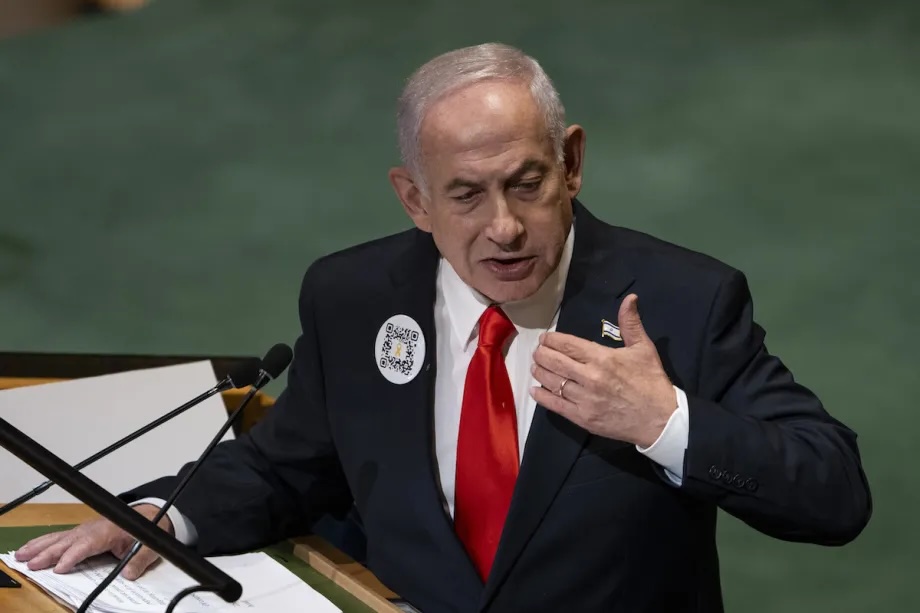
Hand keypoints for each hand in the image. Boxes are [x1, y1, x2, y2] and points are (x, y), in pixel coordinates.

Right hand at [13, 504, 171, 579]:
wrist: (149, 515)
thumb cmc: (147, 530)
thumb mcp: (150, 547)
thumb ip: (139, 560)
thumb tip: (129, 573)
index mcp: (108, 531)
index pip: (88, 544)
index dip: (73, 556)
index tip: (60, 568)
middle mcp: (93, 529)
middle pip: (68, 541)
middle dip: (49, 553)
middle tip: (31, 564)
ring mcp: (85, 530)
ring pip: (60, 537)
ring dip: (40, 546)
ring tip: (21, 556)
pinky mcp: (81, 533)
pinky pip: (59, 537)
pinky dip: (43, 542)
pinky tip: (30, 549)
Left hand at [530, 294, 676, 446]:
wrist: (661, 419)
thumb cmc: (651, 382)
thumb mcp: (644, 348)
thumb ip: (631, 323)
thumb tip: (630, 298)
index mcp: (602, 358)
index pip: (567, 344)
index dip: (551, 340)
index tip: (545, 338)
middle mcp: (590, 377)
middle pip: (555, 362)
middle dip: (542, 354)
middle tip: (538, 351)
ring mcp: (584, 399)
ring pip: (552, 382)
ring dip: (540, 372)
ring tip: (536, 367)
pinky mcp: (583, 418)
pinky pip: (556, 405)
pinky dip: (542, 397)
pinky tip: (535, 390)